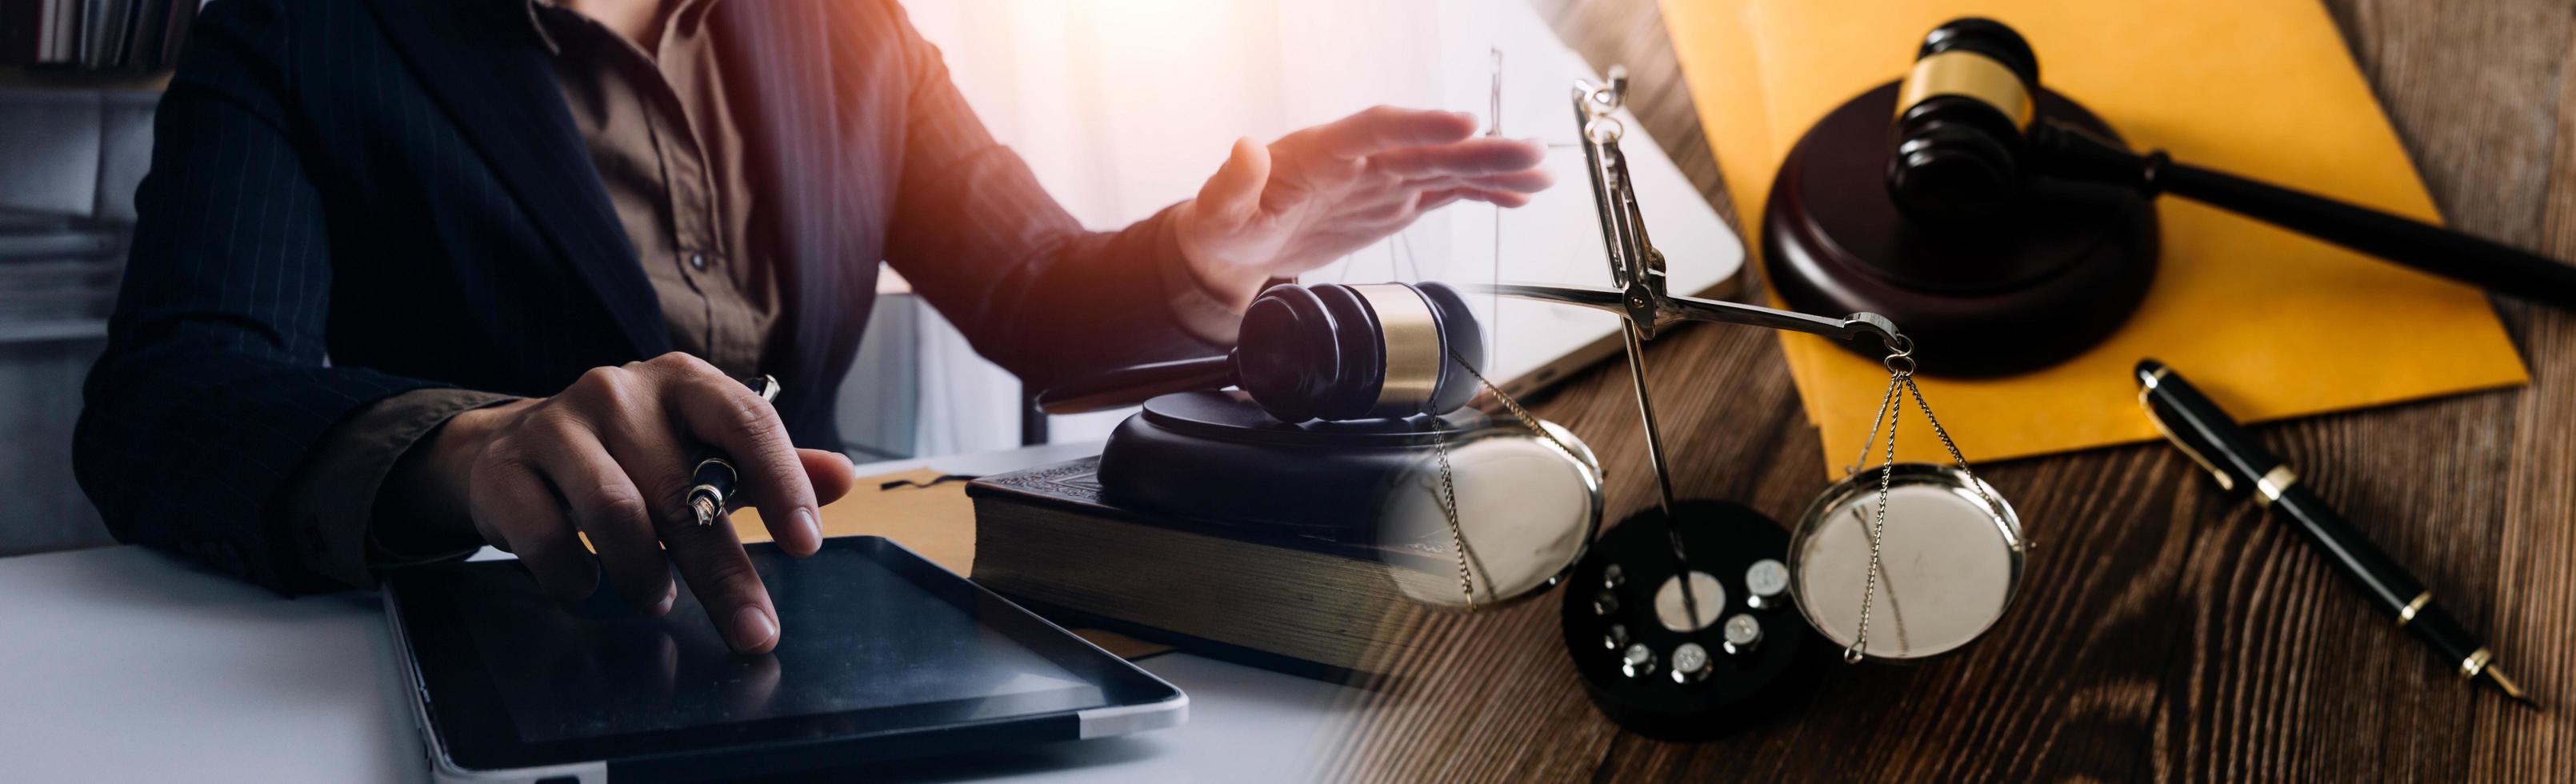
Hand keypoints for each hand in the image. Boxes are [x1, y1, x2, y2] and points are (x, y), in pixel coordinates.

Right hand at [395, 353, 857, 652]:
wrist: (510, 450)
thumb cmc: (628, 454)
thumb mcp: (702, 450)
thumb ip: (769, 467)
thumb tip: (844, 477)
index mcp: (683, 383)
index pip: (745, 421)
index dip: (781, 481)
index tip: (807, 544)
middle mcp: (618, 391)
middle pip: (682, 489)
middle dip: (724, 572)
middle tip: (753, 631)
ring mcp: (556, 426)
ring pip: (614, 511)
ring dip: (644, 573)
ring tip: (659, 600)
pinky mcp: (504, 468)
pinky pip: (545, 535)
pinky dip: (575, 576)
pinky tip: (589, 587)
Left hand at [1173, 106, 1552, 307]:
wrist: (1237, 245)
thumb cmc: (1224, 224)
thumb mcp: (1218, 211)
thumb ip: (1232, 184)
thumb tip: (1245, 148)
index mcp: (1321, 151)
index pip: (1376, 128)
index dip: (1420, 126)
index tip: (1462, 124)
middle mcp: (1360, 158)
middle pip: (1426, 147)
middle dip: (1479, 150)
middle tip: (1529, 152)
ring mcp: (1381, 179)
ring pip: (1445, 168)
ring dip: (1494, 169)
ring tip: (1541, 171)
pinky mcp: (1392, 202)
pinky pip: (1444, 192)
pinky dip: (1481, 194)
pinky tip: (1518, 196)